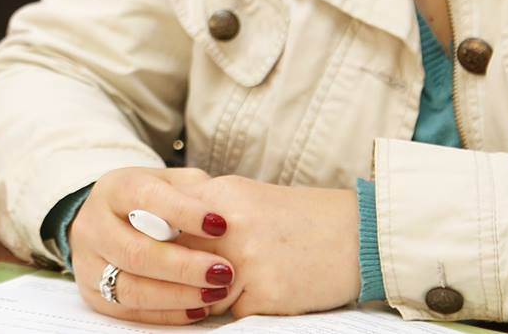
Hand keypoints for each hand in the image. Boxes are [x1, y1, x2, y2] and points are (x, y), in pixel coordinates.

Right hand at [69, 167, 238, 324]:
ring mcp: (88, 262)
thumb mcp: (168, 184)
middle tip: (223, 271)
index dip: (184, 212)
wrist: (104, 220)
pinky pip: (130, 311)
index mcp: (115, 188)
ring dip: (178, 295)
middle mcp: (94, 224)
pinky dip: (167, 314)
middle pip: (135, 252)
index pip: (145, 197)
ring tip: (215, 293)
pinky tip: (197, 308)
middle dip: (184, 267)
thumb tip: (227, 213)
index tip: (220, 225)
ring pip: (131, 288)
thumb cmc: (148, 202)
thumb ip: (194, 192)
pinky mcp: (92, 294)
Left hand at [171, 175, 360, 317]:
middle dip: (176, 276)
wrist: (358, 234)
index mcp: (219, 195)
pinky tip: (266, 292)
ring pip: (200, 292)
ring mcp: (245, 260)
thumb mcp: (244, 198)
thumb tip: (157, 234)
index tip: (149, 254)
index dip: (153, 244)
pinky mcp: (265, 293)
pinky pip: (233, 312)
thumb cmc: (299, 219)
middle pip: (175, 260)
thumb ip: (201, 212)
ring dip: (209, 297)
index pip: (160, 223)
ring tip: (237, 282)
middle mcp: (227, 225)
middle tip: (184, 280)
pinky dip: (243, 309)